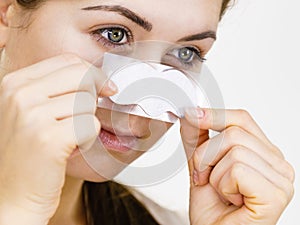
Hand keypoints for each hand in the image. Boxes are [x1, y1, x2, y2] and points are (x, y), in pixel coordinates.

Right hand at [0, 54, 116, 223]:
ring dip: (86, 123)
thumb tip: (97, 78)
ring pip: (88, 103)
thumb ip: (55, 90)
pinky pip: (90, 124)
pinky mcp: (48, 138)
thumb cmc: (27, 155)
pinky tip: (70, 150)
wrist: (11, 196)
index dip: (92, 73)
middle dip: (94, 96)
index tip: (104, 88)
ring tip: (68, 139)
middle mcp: (20, 95)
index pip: (67, 61)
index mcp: (15, 83)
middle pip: (82, 76)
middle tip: (84, 117)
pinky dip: (88, 139)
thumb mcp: (31, 112)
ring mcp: (32, 115)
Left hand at [181, 108, 294, 224]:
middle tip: (205, 178)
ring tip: (221, 192)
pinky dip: (223, 185)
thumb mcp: (201, 167)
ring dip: (214, 174)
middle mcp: (277, 163)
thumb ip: (198, 140)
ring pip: (234, 150)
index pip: (242, 119)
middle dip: (206, 156)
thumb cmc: (213, 211)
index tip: (192, 115)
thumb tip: (191, 113)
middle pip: (234, 132)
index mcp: (263, 153)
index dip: (215, 115)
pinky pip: (237, 169)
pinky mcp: (276, 194)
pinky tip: (231, 200)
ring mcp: (281, 179)